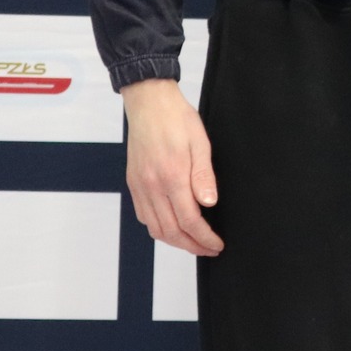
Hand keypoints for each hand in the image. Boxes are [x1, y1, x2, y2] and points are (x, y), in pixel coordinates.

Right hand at [123, 77, 224, 255]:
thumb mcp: (200, 142)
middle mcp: (151, 186)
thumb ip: (204, 176)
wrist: (149, 102)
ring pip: (155, 228)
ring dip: (175, 241)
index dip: (204, 238)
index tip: (217, 244)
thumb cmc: (177, 118)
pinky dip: (158, 228)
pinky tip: (172, 226)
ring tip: (193, 243)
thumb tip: (209, 204)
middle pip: (171, 231)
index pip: (189, 220)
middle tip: (209, 249)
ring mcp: (140, 186)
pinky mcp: (133, 183)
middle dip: (192, 246)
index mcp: (171, 176)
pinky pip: (143, 216)